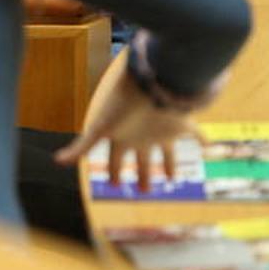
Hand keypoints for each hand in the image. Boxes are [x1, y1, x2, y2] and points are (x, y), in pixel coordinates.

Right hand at [54, 71, 202, 192]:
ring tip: (172, 177)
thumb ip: (82, 146)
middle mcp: (142, 135)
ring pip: (166, 152)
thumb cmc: (122, 102)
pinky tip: (212, 147)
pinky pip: (197, 135)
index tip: (114, 184)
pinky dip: (205, 142)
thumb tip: (56, 161)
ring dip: (169, 164)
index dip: (114, 173)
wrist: (151, 80)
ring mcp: (163, 130)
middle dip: (142, 175)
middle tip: (143, 190)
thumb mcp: (101, 127)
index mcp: (122, 137)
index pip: (116, 160)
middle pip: (141, 160)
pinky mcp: (183, 123)